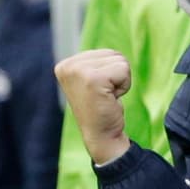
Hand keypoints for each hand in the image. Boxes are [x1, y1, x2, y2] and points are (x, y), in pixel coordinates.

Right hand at [55, 49, 131, 164]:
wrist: (101, 136)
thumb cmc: (100, 109)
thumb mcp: (92, 80)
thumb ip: (96, 63)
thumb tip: (111, 54)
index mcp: (65, 65)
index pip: (106, 52)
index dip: (110, 72)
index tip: (99, 91)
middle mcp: (68, 65)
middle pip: (114, 54)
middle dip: (116, 75)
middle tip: (104, 95)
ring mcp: (78, 71)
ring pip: (120, 60)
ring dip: (120, 81)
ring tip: (107, 97)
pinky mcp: (93, 78)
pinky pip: (124, 69)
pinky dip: (124, 85)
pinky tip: (111, 99)